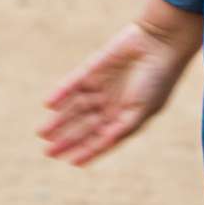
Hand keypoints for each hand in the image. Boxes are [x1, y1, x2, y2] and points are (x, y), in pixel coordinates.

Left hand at [38, 0, 203, 166]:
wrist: (161, 42)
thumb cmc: (158, 79)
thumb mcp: (143, 109)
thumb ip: (123, 128)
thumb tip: (104, 145)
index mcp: (125, 117)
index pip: (102, 138)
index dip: (87, 150)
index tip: (72, 162)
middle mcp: (111, 104)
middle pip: (84, 126)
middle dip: (67, 139)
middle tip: (48, 152)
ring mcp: (100, 86)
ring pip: (74, 107)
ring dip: (58, 121)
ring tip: (42, 133)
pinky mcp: (92, 69)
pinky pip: (72, 83)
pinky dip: (61, 93)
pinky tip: (49, 104)